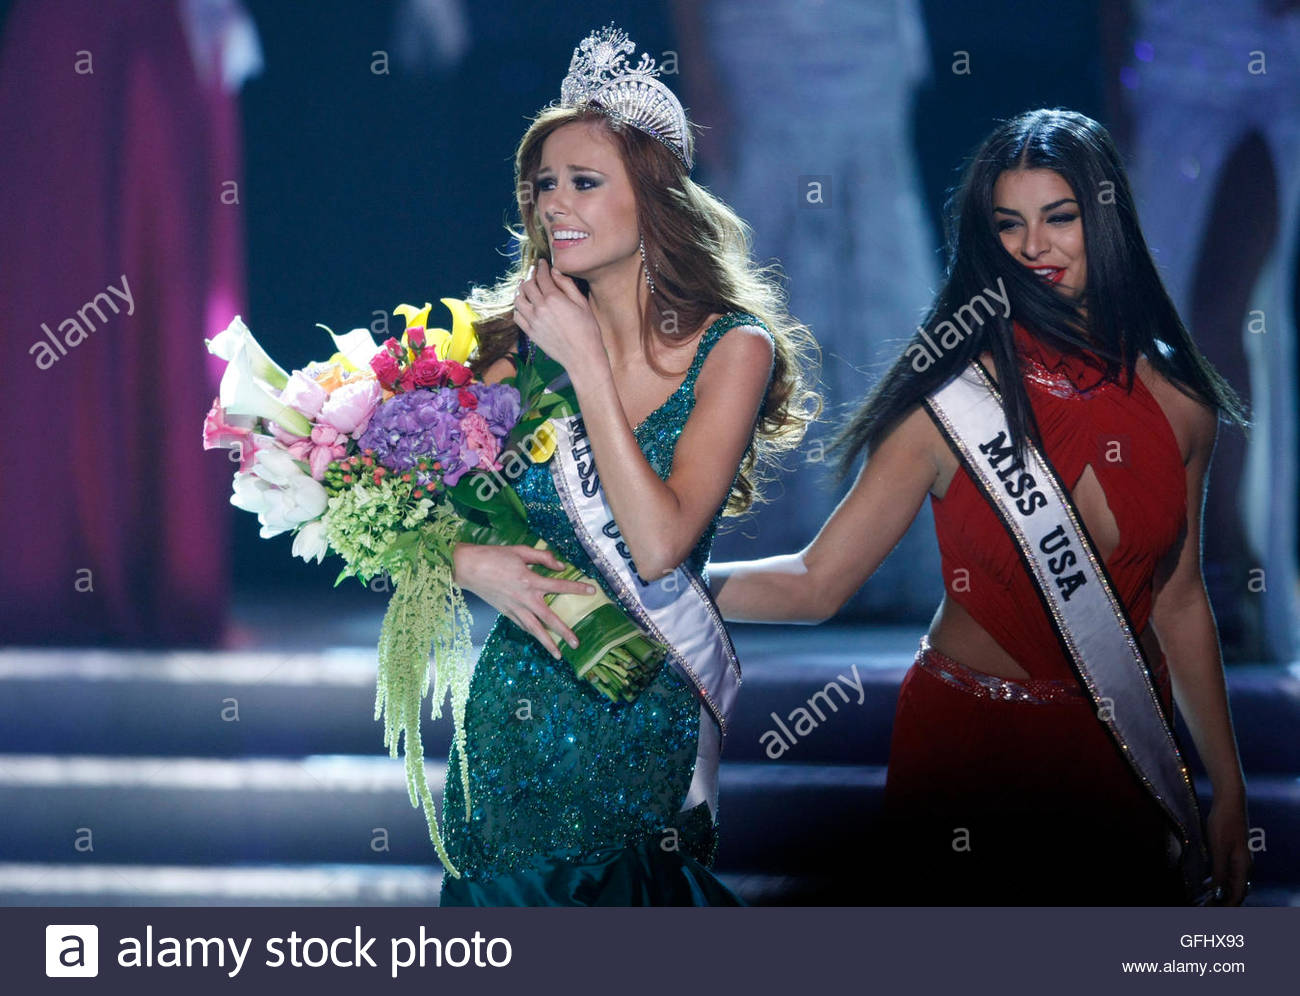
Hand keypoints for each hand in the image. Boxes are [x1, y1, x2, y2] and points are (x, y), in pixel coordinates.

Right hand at [452, 542, 595, 658]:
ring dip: (547, 643)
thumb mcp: (520, 551)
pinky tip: (539, 639)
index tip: (593, 591)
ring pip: (534, 629)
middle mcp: (524, 598)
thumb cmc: (494, 556)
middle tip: (577, 643)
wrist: (468, 568)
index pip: (559, 585)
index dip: (577, 588)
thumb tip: (561, 566)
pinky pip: (522, 625)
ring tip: (559, 655)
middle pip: (548, 618)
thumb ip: (543, 557)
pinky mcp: (505, 612)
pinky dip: (531, 633)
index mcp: (530, 580)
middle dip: (564, 631)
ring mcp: (514, 608)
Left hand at [512, 258, 603, 374]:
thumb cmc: (587, 330)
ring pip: (518, 299)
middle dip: (530, 275)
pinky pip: (517, 316)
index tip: (542, 262)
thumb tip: (554, 272)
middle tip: (534, 271)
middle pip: (527, 285)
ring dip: (520, 290)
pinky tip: (523, 304)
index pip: (541, 276)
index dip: (541, 267)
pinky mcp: (530, 333)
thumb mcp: (582, 303)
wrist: (582, 356)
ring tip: (524, 285)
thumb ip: (567, 285)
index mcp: (554, 298)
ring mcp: (533, 321)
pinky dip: (518, 307)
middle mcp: (540, 308)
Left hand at [1205, 792, 1251, 904]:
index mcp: (1243, 866)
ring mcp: (1239, 858)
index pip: (1237, 893)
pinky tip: (1207, 883)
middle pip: (1236, 890)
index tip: (1211, 911)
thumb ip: (1220, 871)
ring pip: (1231, 882)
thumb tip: (1219, 893)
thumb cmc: (1224, 823)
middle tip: (1205, 907)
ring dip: (1220, 892)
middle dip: (1222, 901)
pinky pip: (1227, 873)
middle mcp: (1244, 865)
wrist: (1229, 801)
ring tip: (1204, 899)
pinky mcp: (1232, 852)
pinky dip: (1218, 881)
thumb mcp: (1218, 848)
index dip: (1226, 905)